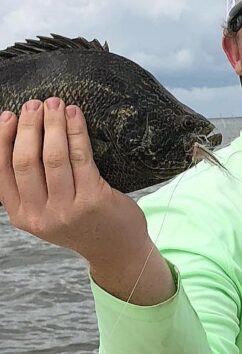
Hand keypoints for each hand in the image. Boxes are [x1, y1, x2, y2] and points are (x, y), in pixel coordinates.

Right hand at [0, 98, 172, 303]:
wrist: (118, 250)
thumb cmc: (83, 224)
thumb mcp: (47, 213)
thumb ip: (32, 188)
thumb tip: (20, 136)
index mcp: (22, 216)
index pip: (2, 171)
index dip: (2, 139)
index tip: (6, 115)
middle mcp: (42, 216)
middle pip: (26, 160)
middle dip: (28, 127)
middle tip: (34, 104)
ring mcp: (68, 210)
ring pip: (54, 157)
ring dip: (53, 125)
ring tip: (56, 104)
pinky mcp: (94, 200)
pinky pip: (82, 158)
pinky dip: (77, 132)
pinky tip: (76, 116)